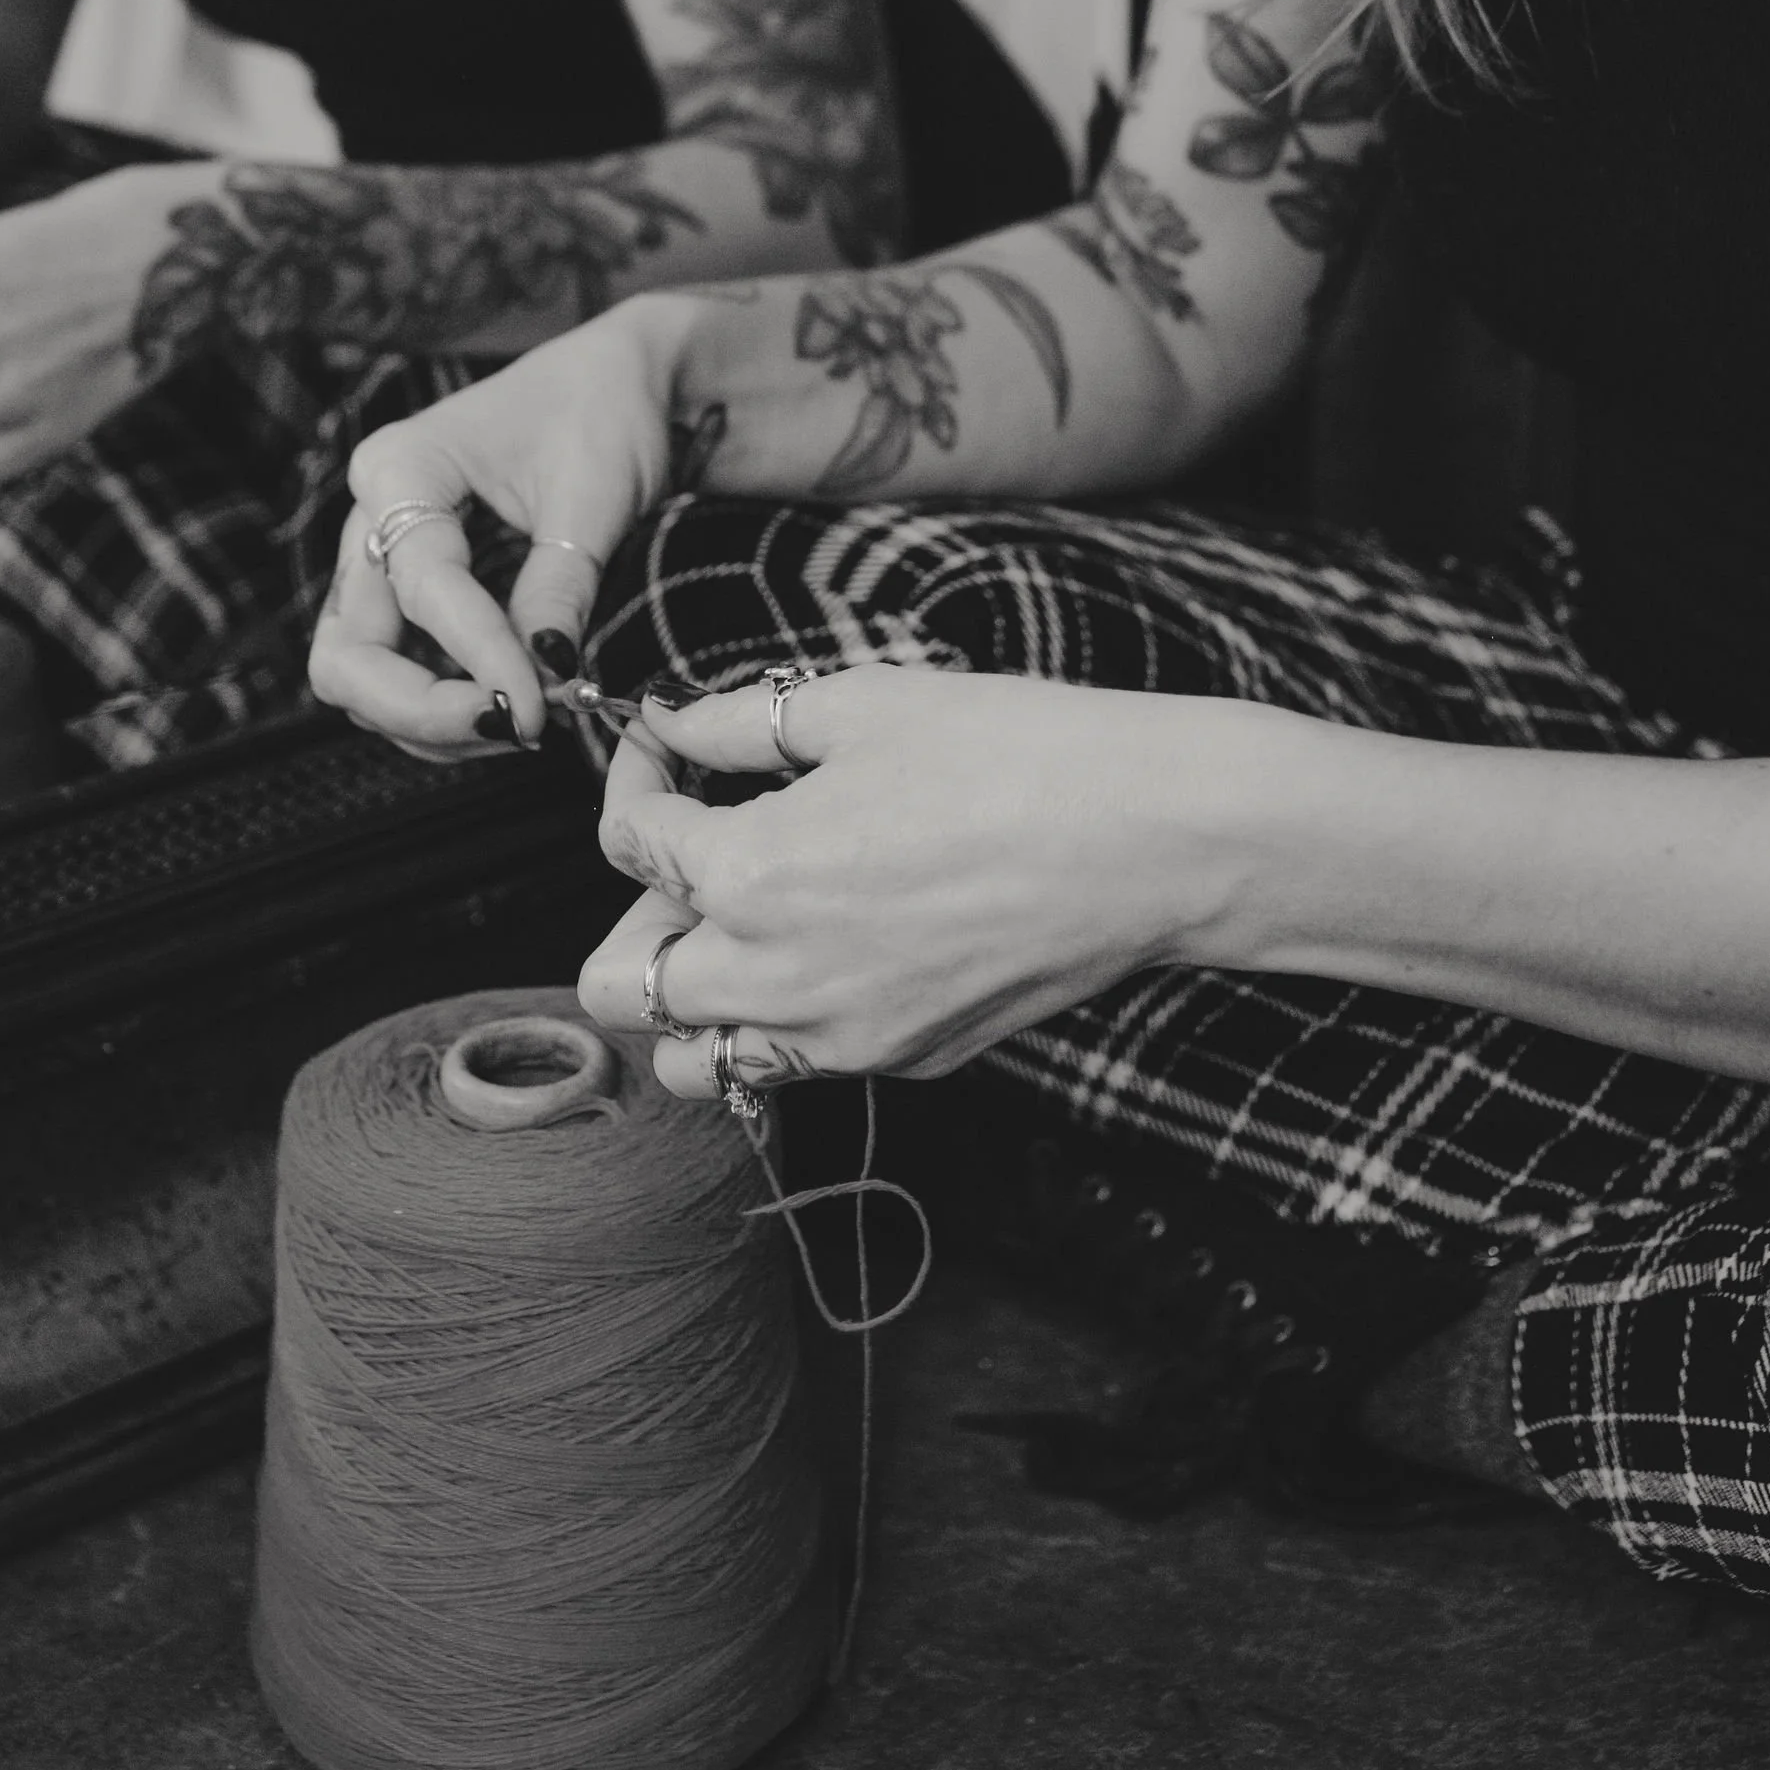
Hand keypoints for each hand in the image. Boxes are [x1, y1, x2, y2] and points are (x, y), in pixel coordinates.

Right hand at [307, 303, 687, 756]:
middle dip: (419, 708)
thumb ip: (558, 589)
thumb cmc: (603, 413)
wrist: (617, 382)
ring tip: (527, 721)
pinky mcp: (408, 591)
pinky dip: (446, 704)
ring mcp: (381, 558)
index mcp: (401, 466)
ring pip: (362, 676)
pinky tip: (513, 704)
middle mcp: (370, 514)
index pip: (422, 586)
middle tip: (513, 727)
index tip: (539, 707)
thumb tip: (544, 680)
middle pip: (347, 651)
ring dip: (433, 719)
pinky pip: (400, 669)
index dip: (478, 655)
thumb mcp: (592, 497)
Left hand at [576, 667, 1254, 1095]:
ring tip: (749, 912)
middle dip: (638, 905)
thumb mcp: (858, 706)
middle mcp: (780, 979)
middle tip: (700, 846)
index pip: (628, 842)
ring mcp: (843, 1038)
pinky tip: (834, 939)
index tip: (669, 751)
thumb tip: (670, 726)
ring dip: (691, 990)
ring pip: (694, 1057)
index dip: (637, 777)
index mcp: (754, 876)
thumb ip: (736, 725)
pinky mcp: (903, 1061)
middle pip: (619, 986)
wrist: (1151, 841)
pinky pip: (793, 1063)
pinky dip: (778, 1017)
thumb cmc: (1014, 755)